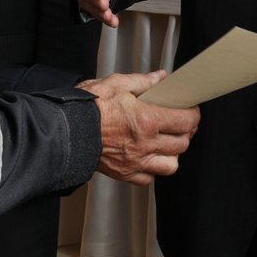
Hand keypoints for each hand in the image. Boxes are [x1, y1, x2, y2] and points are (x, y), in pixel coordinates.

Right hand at [79, 70, 198, 184]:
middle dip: (186, 132)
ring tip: (166, 142)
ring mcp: (135, 161)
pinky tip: (147, 156)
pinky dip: (152, 169)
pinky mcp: (124, 173)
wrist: (63, 131)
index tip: (191, 111)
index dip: (193, 115)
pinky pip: (149, 178)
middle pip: (182, 143)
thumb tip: (161, 78)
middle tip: (180, 124)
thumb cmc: (86, 108)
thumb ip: (143, 81)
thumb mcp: (116, 84)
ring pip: (171, 165)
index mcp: (146, 119)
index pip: (186, 121)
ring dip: (172, 153)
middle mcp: (144, 144)